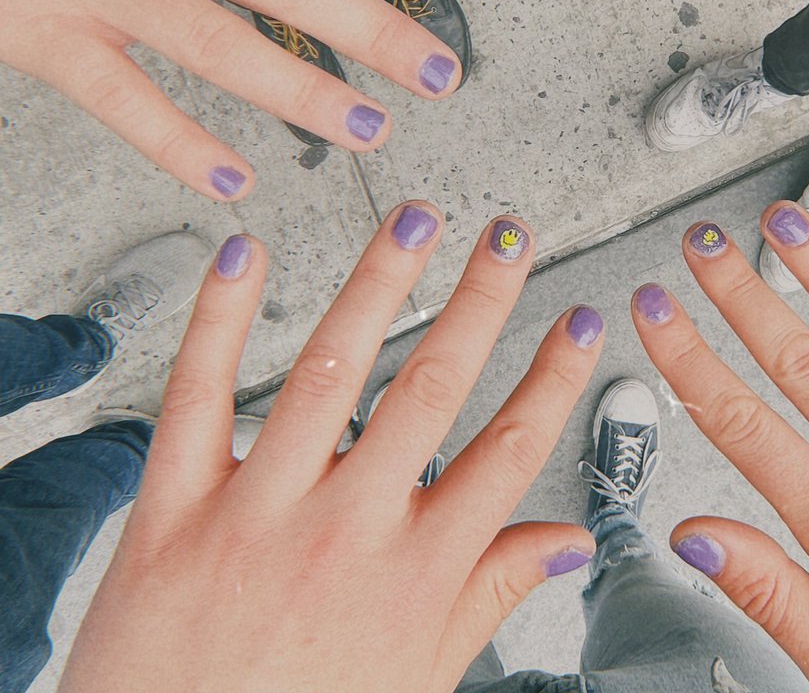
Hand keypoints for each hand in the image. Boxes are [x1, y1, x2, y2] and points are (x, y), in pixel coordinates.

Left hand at [61, 207, 603, 691]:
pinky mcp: (172, 510)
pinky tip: (246, 256)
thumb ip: (490, 596)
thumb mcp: (420, 679)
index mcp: (413, 576)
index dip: (552, 378)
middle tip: (508, 237)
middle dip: (481, 299)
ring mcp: (257, 513)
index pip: (508, 452)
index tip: (578, 324)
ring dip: (379, 281)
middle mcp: (344, 531)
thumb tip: (564, 545)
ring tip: (415, 219)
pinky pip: (197, 396)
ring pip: (329, 368)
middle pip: (432, 388)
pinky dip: (218, 318)